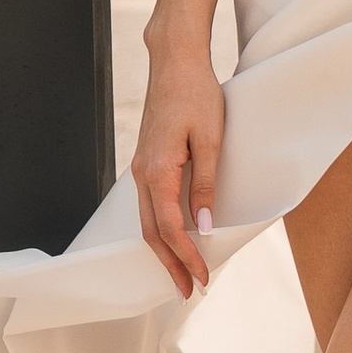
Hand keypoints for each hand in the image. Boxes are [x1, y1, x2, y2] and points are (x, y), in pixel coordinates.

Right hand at [132, 44, 223, 297]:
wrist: (175, 61)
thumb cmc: (196, 94)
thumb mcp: (211, 139)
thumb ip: (205, 184)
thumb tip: (203, 225)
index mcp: (157, 170)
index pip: (170, 229)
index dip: (186, 258)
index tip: (202, 279)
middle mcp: (142, 173)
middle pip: (151, 233)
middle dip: (169, 265)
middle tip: (189, 291)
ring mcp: (140, 167)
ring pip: (146, 221)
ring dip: (163, 250)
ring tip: (181, 272)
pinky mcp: (145, 161)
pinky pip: (148, 205)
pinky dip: (159, 229)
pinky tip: (173, 237)